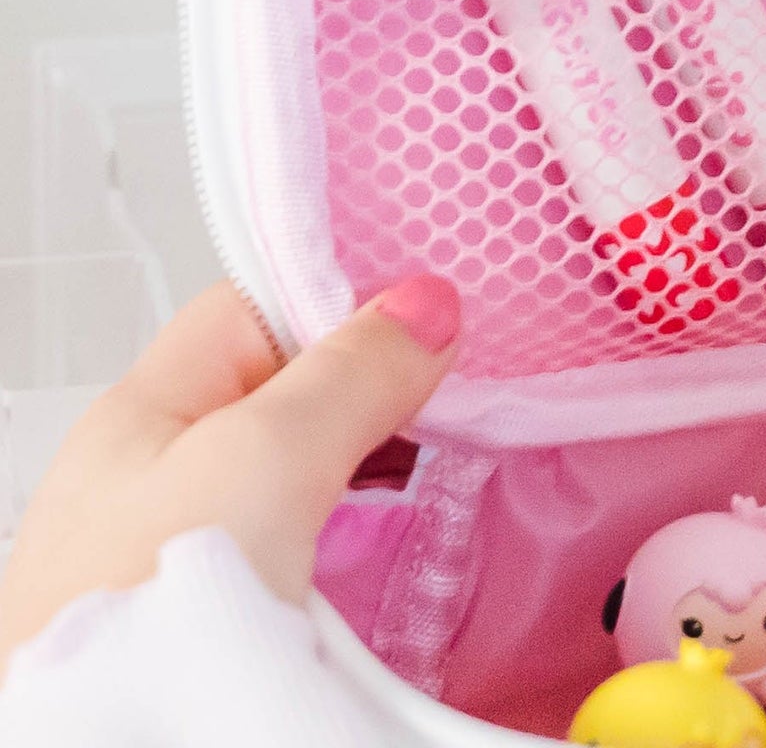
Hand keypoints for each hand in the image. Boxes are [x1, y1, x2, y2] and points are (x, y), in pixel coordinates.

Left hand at [0, 277, 458, 675]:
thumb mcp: (265, 460)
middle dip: (377, 392)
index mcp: (144, 413)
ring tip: (448, 473)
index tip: (437, 316)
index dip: (347, 298)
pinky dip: (367, 545)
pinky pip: (315, 554)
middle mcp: (161, 478)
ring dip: (378, 472)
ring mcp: (195, 555)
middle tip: (461, 400)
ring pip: (310, 477)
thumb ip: (349, 372)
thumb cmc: (148, 612)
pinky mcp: (226, 627)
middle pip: (292, 393)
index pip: (259, 306)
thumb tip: (429, 304)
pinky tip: (407, 557)